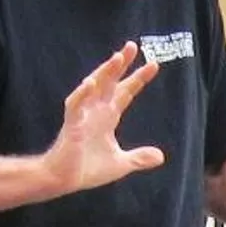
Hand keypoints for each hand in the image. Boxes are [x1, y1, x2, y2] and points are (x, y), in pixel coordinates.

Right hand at [43, 44, 165, 195]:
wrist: (64, 180)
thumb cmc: (87, 168)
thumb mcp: (120, 164)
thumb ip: (139, 158)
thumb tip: (160, 157)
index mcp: (108, 117)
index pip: (126, 92)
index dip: (138, 79)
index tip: (153, 65)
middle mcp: (96, 111)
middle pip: (110, 82)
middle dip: (121, 65)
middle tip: (133, 46)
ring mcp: (83, 115)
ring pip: (94, 87)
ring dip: (105, 72)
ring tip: (117, 58)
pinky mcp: (71, 124)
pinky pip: (76, 105)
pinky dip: (82, 93)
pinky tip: (90, 83)